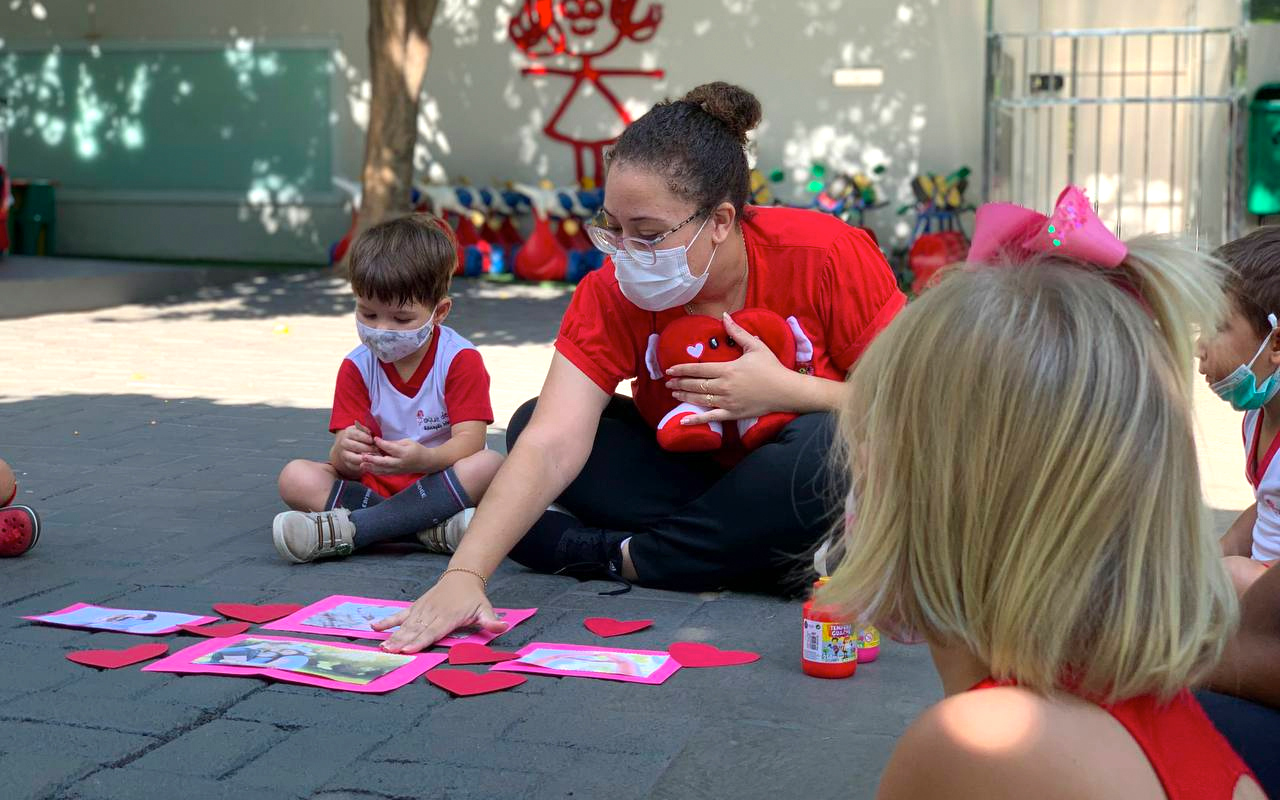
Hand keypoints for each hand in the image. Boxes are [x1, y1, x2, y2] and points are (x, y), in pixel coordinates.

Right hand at [334, 422, 375, 473]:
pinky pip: (355, 466)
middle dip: (367, 448)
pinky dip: (363, 465)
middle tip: (376, 449)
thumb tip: (374, 431)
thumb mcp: (363, 431)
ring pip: (354, 458)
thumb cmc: (361, 437)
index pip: (357, 434)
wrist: (349, 447)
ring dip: (365, 458)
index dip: (365, 437)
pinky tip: (371, 463)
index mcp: (348, 433)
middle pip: (355, 446)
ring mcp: (344, 454)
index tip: (372, 440)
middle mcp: (344, 443)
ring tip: (374, 457)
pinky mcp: (347, 463)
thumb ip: (368, 430)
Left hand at [363, 437, 431, 474]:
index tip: (374, 439)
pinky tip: (367, 468)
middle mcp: (400, 463)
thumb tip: (381, 443)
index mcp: (404, 453)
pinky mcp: (395, 473)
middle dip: (373, 459)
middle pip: (384, 462)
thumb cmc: (417, 450)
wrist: (425, 462)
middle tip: (363, 455)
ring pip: (382, 470)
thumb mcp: (408, 442)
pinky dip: (374, 471)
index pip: (391, 448)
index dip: (382, 443)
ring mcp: (397, 470)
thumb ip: (394, 443)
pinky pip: (383, 473)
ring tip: (361, 463)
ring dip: (371, 467)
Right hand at [373, 572, 507, 652]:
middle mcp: (433, 613)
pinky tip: (374, 627)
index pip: (433, 631)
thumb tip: (504, 627)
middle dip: (401, 642)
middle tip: (388, 652)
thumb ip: (491, 621)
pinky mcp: (416, 607)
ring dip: (393, 636)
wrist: (462, 577)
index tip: (408, 650)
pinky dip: (388, 621)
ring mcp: (422, 610)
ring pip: (406, 625)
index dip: (421, 641)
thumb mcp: (485, 609)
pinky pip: (400, 615)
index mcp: (449, 617)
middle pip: (416, 630)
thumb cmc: (473, 598)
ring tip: (382, 646)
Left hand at [665, 313, 795, 424]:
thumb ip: (737, 332)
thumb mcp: (755, 346)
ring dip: (684, 397)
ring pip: (700, 400)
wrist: (786, 391)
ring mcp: (728, 401)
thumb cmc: (771, 367)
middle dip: (679, 383)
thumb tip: (725, 316)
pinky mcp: (733, 413)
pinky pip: (711, 417)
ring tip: (673, 394)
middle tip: (667, 383)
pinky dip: (696, 419)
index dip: (682, 369)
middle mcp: (724, 386)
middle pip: (695, 385)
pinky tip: (683, 421)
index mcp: (727, 369)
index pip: (698, 369)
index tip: (669, 370)